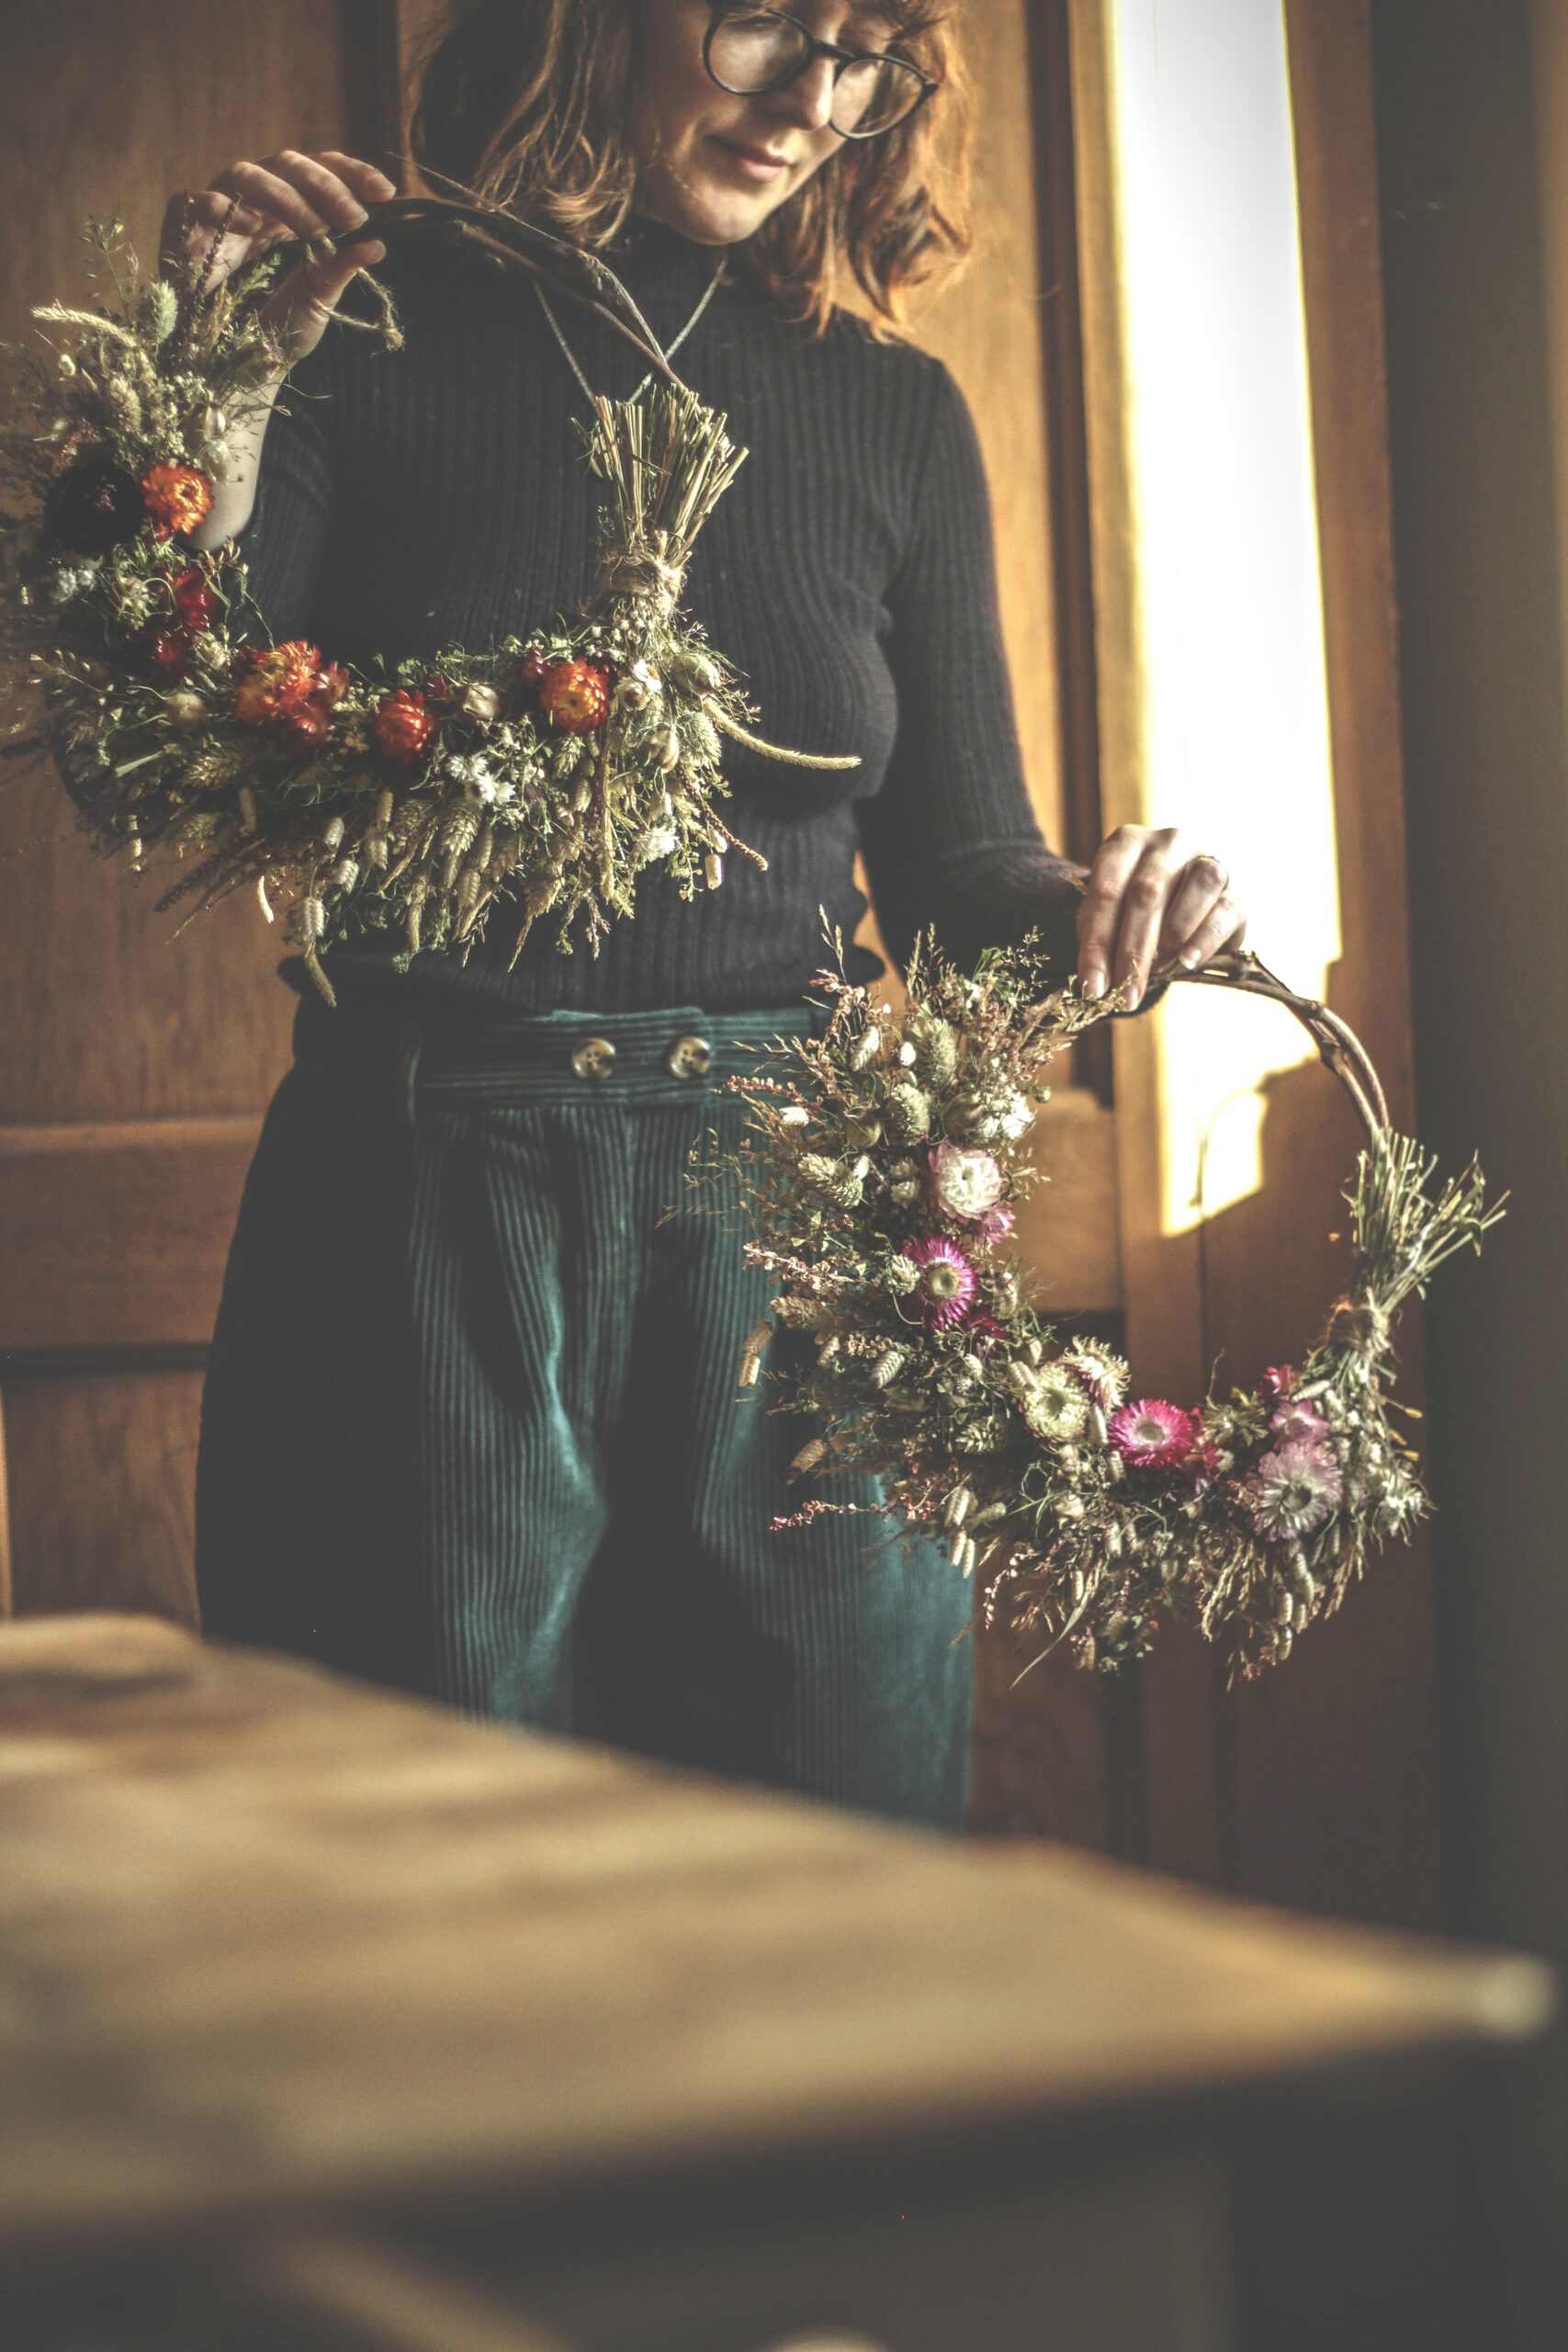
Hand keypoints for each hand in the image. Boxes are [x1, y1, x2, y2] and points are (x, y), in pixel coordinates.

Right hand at [158, 148, 396, 371]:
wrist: (225, 365)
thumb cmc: (271, 329)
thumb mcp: (315, 300)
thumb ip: (340, 270)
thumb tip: (378, 244)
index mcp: (287, 209)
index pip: (319, 172)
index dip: (350, 174)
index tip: (386, 191)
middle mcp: (253, 200)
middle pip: (287, 164)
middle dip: (326, 187)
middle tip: (354, 217)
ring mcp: (217, 205)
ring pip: (247, 174)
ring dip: (286, 198)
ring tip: (315, 230)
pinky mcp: (183, 221)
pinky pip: (201, 201)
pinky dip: (226, 209)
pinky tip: (252, 228)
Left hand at [1075, 825, 1246, 1009]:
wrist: (1176, 905)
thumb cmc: (1131, 912)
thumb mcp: (1107, 920)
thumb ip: (1099, 943)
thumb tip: (1095, 983)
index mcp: (1126, 843)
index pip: (1107, 889)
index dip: (1097, 941)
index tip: (1092, 985)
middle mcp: (1168, 843)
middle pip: (1148, 892)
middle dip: (1132, 951)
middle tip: (1125, 993)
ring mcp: (1206, 859)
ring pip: (1199, 884)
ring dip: (1175, 933)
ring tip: (1160, 970)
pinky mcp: (1235, 889)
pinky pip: (1226, 908)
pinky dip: (1206, 938)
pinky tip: (1187, 962)